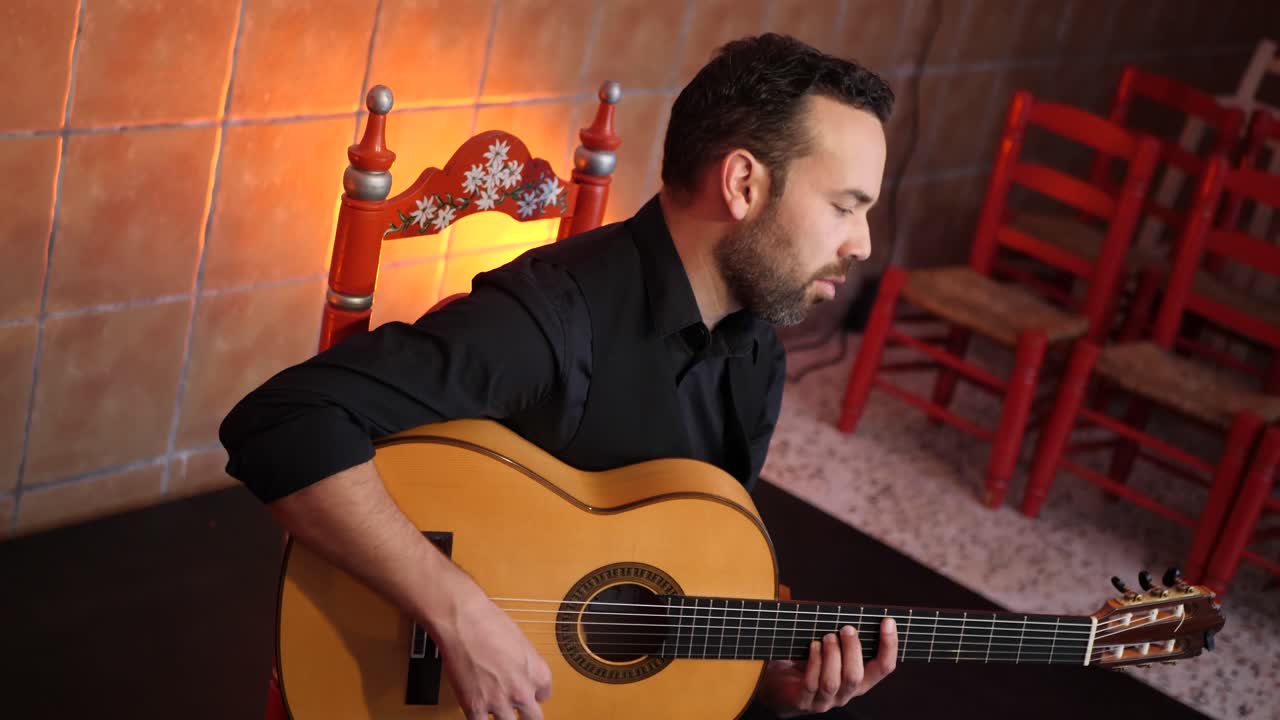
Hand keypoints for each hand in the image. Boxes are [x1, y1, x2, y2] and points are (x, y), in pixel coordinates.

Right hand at [432, 580, 552, 719]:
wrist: (464, 620)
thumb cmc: (490, 621)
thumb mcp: (520, 641)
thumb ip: (524, 662)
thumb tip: (519, 670)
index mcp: (538, 673)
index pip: (545, 695)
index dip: (534, 694)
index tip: (528, 693)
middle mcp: (523, 690)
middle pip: (533, 718)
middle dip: (526, 716)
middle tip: (520, 714)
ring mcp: (499, 701)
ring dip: (504, 719)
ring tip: (498, 712)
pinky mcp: (475, 706)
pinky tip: (478, 715)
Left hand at [757, 618, 897, 717]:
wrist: (778, 684)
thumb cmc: (808, 659)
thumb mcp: (832, 646)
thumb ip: (844, 634)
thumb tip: (852, 610)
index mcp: (859, 680)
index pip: (883, 668)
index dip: (889, 646)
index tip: (887, 621)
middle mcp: (845, 693)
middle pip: (857, 676)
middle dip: (853, 649)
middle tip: (846, 628)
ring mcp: (824, 700)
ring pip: (834, 681)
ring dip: (832, 655)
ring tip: (827, 636)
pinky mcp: (803, 701)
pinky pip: (811, 683)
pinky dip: (814, 662)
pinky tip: (812, 646)